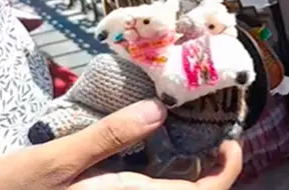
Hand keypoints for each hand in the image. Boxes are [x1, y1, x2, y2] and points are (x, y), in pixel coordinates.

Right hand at [0, 100, 242, 189]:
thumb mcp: (57, 160)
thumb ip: (109, 138)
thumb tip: (157, 111)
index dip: (227, 172)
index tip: (232, 141)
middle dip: (204, 168)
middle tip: (202, 126)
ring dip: (179, 172)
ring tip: (176, 130)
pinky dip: (153, 176)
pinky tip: (140, 148)